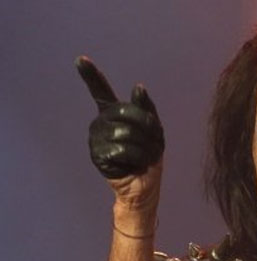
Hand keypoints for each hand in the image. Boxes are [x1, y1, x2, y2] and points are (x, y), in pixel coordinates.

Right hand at [76, 56, 163, 208]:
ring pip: (126, 133)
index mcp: (114, 113)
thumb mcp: (155, 131)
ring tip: (144, 157)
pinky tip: (133, 166)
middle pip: (127, 112)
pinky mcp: (97, 155)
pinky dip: (136, 160)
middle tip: (153, 144)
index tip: (81, 59)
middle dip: (148, 128)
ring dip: (145, 148)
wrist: (145, 185)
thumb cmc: (149, 156)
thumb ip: (147, 109)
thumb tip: (138, 87)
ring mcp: (97, 138)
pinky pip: (122, 151)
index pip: (100, 90)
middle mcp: (102, 122)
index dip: (91, 75)